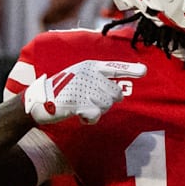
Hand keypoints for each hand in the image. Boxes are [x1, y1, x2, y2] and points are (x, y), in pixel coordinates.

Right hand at [22, 60, 145, 124]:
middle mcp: (88, 74)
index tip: (145, 71)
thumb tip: (119, 95)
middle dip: (107, 102)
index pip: (114, 67)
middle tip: (90, 102)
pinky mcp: (79, 101)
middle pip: (115, 93)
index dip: (131, 70)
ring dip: (97, 110)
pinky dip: (90, 119)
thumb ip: (98, 82)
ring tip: (82, 106)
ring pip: (107, 105)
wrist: (39, 100)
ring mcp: (83, 87)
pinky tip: (80, 115)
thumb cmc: (62, 91)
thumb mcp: (79, 78)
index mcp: (90, 66)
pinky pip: (97, 114)